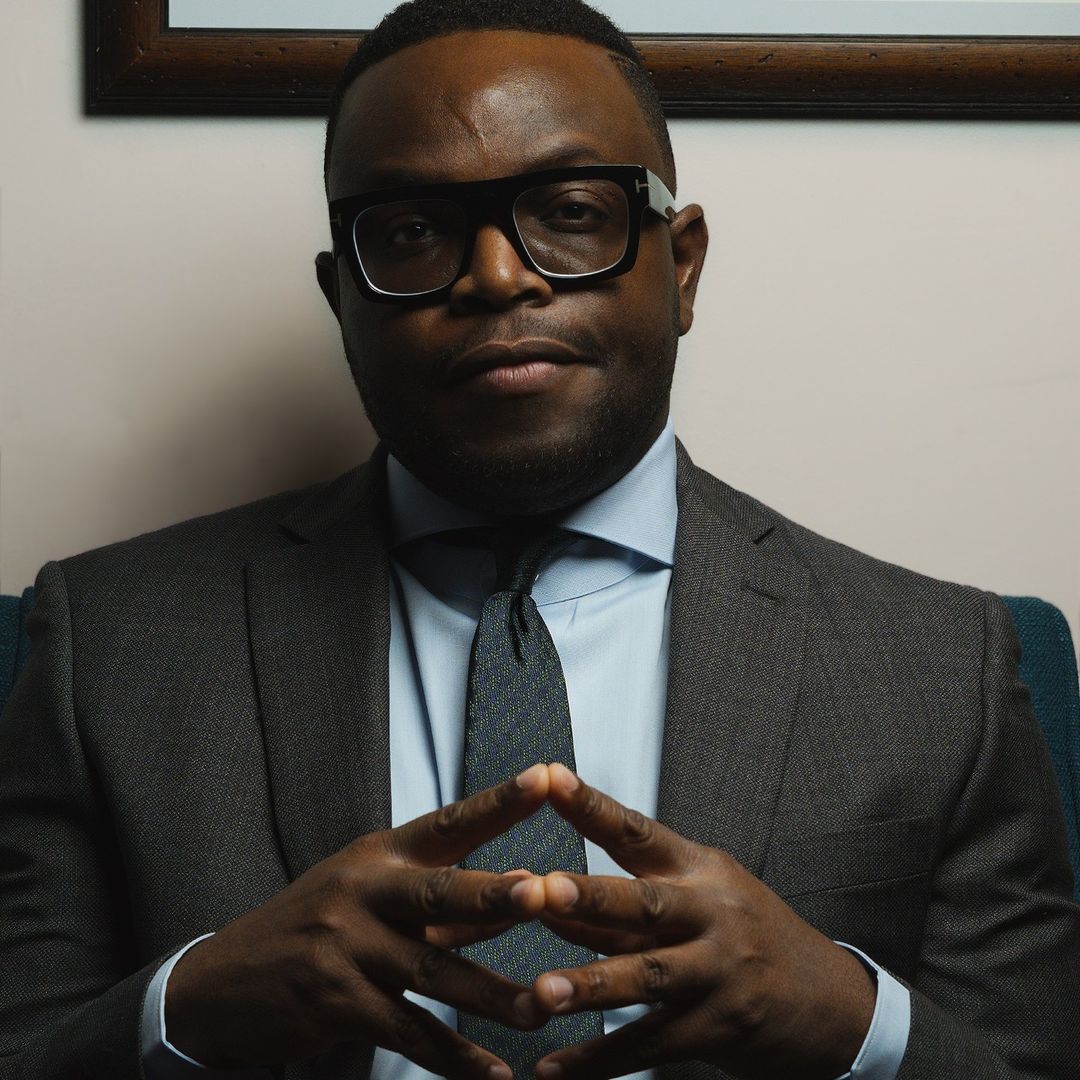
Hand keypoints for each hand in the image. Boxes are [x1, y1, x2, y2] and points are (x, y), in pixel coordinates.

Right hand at [165, 765, 551, 1079]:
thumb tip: (526, 885)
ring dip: (493, 995)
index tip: (545, 778)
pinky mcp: (335, 1002)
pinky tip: (493, 1073)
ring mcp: (346, 948)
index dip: (497, 802)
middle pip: (439, 892)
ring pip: (434, 972)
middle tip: (545, 893)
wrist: (219, 982)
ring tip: (543, 1010)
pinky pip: (408, 1032)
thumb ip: (447, 899)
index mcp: (378, 855)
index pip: (447, 823)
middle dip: (494, 895)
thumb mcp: (373, 896)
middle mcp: (364, 892)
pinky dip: (454, 1057)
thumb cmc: (313, 926)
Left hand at [528, 764, 875, 1079]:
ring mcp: (716, 973)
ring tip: (542, 993)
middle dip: (592, 898)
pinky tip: (555, 1067)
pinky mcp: (716, 1028)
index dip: (592, 806)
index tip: (550, 779)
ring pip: (648, 977)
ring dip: (592, 986)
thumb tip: (544, 894)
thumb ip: (626, 899)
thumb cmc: (750, 935)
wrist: (831, 1001)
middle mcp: (709, 914)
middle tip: (543, 891)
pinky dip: (598, 1059)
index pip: (638, 831)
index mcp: (699, 870)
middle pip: (644, 903)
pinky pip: (649, 1045)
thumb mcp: (702, 895)